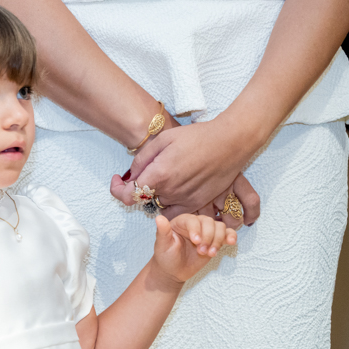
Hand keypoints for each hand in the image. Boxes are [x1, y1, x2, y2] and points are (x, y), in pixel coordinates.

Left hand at [112, 118, 260, 221]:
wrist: (231, 142)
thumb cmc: (197, 136)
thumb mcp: (163, 139)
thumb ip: (142, 160)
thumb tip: (130, 176)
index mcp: (160, 173)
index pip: (128, 195)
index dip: (117, 190)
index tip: (117, 181)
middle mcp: (171, 190)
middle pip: (143, 199)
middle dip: (140, 187)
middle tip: (147, 171)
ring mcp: (185, 199)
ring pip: (159, 205)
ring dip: (156, 195)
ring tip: (167, 176)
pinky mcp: (198, 203)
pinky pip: (175, 212)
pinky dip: (170, 204)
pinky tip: (175, 188)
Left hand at [152, 213, 235, 283]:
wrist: (173, 271)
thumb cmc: (165, 257)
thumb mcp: (162, 246)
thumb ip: (162, 232)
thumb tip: (159, 218)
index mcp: (181, 222)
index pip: (193, 220)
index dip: (197, 230)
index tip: (196, 242)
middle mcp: (195, 224)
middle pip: (209, 222)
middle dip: (208, 237)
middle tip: (201, 252)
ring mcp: (207, 231)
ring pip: (220, 227)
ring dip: (217, 240)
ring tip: (210, 254)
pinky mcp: (215, 240)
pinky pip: (228, 234)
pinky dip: (231, 237)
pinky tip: (231, 243)